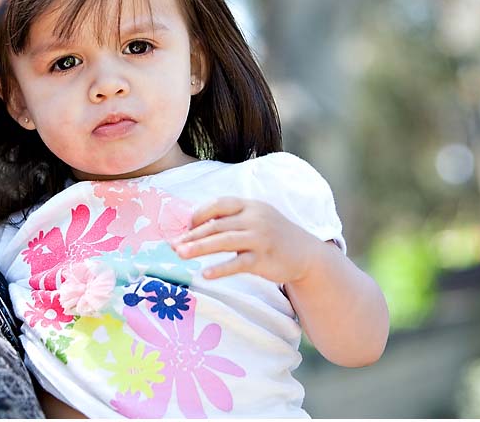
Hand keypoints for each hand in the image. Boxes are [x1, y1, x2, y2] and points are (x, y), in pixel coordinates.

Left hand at [171, 197, 328, 283]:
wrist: (307, 254)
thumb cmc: (273, 236)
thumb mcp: (256, 218)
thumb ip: (231, 219)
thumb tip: (194, 226)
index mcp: (250, 205)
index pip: (219, 204)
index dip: (199, 214)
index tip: (185, 227)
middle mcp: (255, 218)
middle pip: (217, 224)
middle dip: (192, 235)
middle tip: (172, 245)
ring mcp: (260, 238)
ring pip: (224, 240)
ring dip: (199, 248)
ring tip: (180, 254)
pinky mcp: (264, 258)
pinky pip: (238, 263)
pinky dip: (220, 268)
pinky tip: (205, 274)